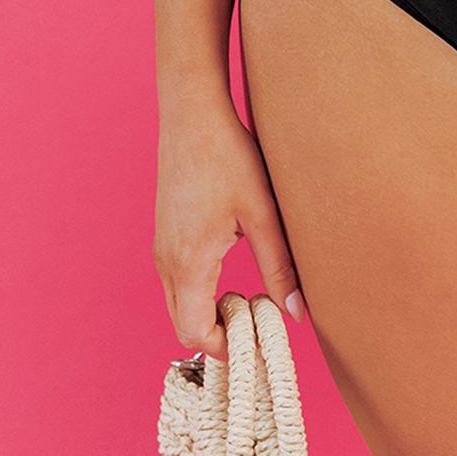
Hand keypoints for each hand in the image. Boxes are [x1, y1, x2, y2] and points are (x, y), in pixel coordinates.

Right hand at [153, 96, 306, 361]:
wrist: (192, 113)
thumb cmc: (228, 156)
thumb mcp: (262, 212)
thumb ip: (278, 265)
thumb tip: (295, 312)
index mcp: (188, 263)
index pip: (196, 333)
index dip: (226, 344)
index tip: (258, 329)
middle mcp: (166, 262)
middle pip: (184, 324)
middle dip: (218, 332)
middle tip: (256, 315)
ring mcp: (160, 247)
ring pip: (179, 303)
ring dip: (208, 309)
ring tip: (249, 290)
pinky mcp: (164, 234)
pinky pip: (177, 280)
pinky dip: (199, 289)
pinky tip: (231, 265)